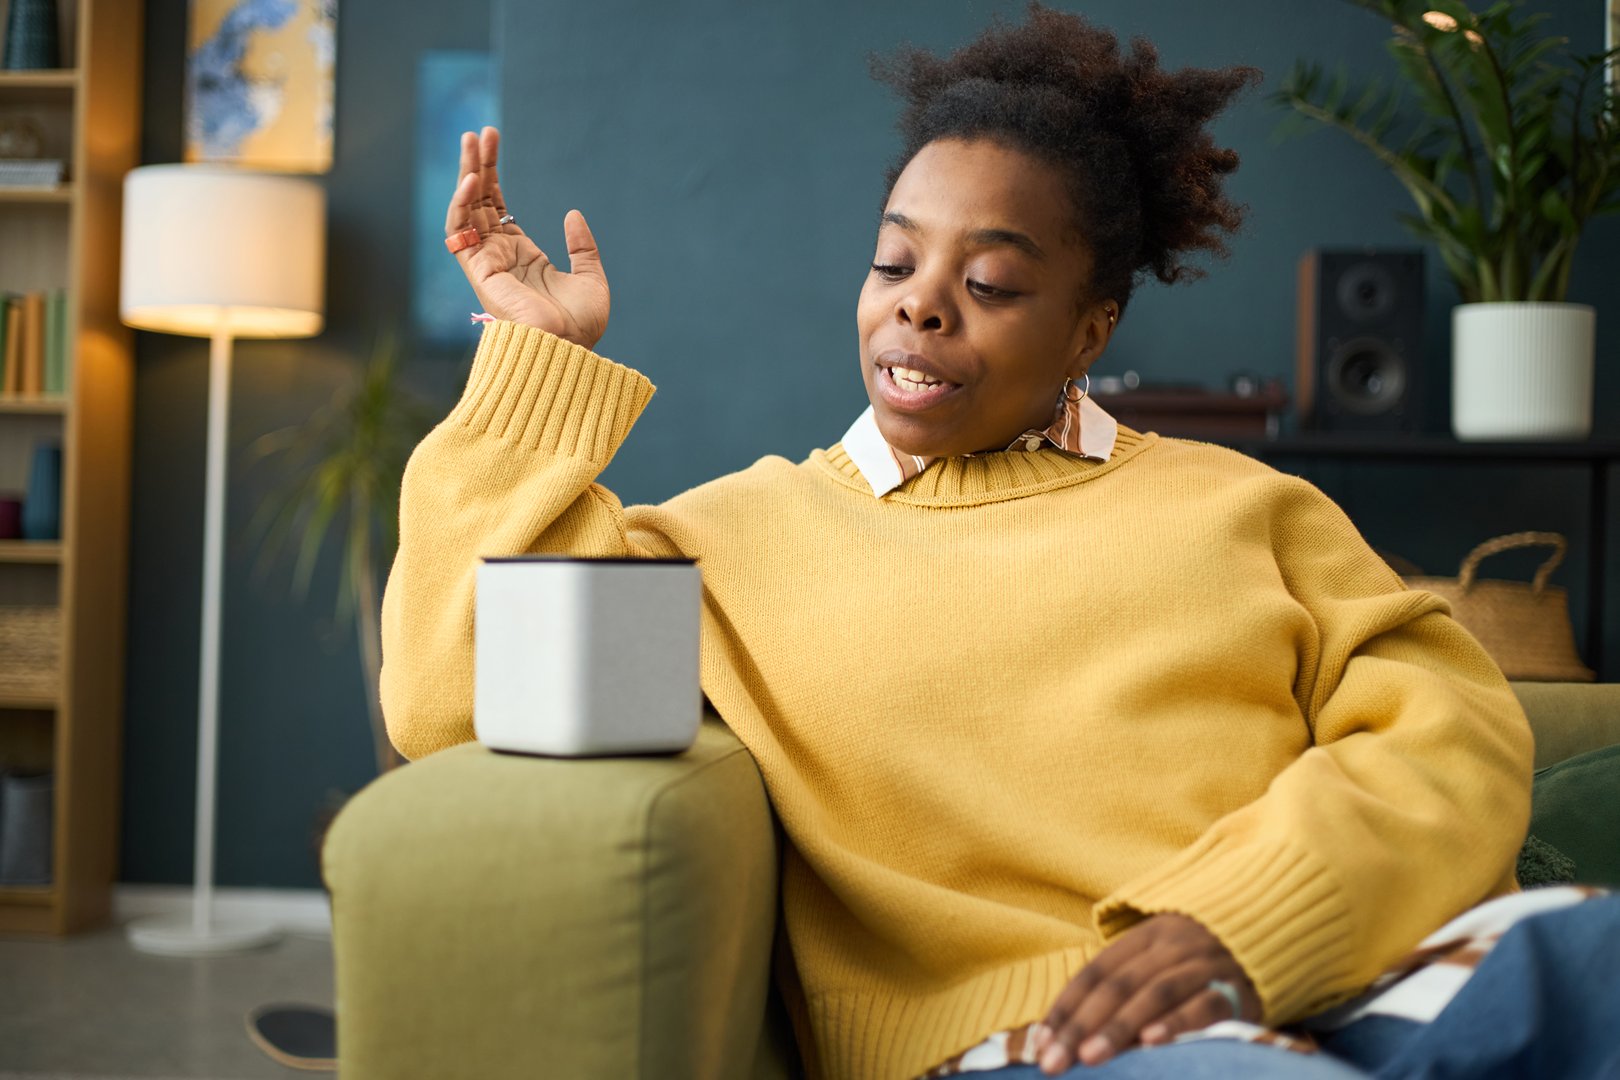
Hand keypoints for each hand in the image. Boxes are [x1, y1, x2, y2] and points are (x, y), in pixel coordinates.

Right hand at [445, 126, 609, 348]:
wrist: (569, 350)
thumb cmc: (581, 326)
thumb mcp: (591, 278)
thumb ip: (582, 247)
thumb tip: (572, 214)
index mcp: (522, 257)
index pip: (497, 206)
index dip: (494, 174)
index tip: (494, 140)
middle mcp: (499, 257)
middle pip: (479, 202)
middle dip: (478, 165)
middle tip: (479, 132)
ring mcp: (486, 263)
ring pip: (466, 211)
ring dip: (466, 175)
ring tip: (472, 141)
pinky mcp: (479, 272)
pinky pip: (461, 233)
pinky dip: (462, 205)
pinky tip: (474, 180)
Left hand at [1031, 913, 1258, 1073]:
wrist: (1272, 936)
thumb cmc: (1199, 962)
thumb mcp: (1159, 960)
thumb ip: (1121, 987)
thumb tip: (1066, 1032)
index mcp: (1144, 936)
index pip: (1095, 972)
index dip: (1065, 1007)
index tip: (1040, 1043)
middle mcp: (1171, 945)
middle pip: (1117, 986)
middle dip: (1080, 1026)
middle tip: (1053, 1062)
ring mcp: (1203, 964)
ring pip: (1153, 994)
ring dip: (1119, 1028)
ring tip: (1090, 1058)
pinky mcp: (1236, 989)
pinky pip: (1204, 1005)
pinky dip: (1177, 1023)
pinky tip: (1152, 1043)